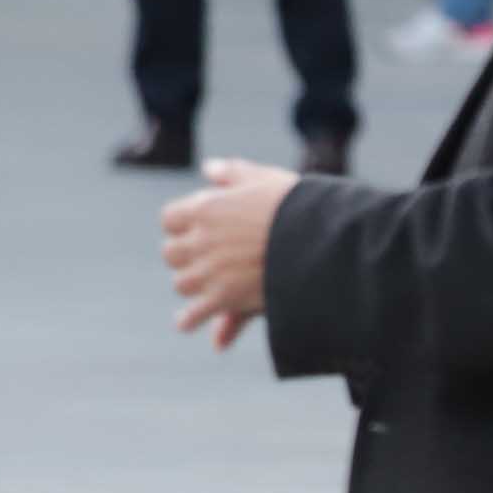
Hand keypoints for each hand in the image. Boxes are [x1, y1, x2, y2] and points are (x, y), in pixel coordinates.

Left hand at [160, 158, 300, 350]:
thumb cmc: (297, 206)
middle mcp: (201, 240)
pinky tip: (188, 322)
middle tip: (205, 259)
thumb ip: (233, 173)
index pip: (170, 219)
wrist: (321, 242)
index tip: (199, 230)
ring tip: (207, 285)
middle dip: (186, 257)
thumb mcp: (264, 179)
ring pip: (182, 284)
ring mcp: (210, 272)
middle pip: (172, 253)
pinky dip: (190, 320)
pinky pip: (194, 315)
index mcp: (205, 209)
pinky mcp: (225, 299)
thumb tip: (208, 169)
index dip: (183, 225)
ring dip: (193, 285)